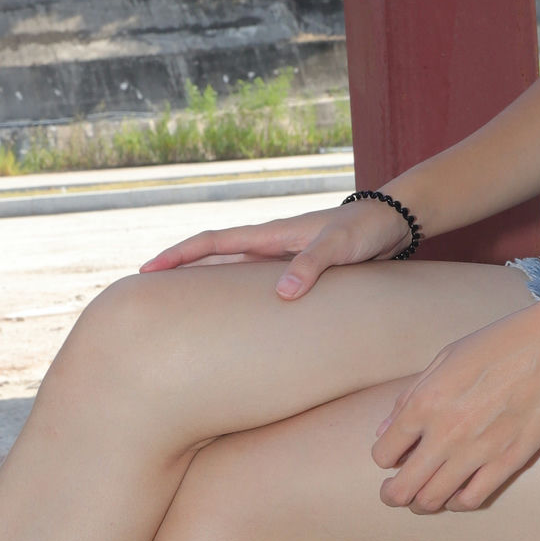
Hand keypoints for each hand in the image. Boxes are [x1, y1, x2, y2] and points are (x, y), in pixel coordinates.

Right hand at [140, 200, 410, 297]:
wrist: (393, 221)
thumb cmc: (366, 230)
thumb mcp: (340, 247)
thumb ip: (312, 265)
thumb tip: (282, 294)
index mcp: (269, 235)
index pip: (211, 242)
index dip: (178, 256)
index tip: (146, 271)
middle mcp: (268, 244)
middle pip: (211, 258)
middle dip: (179, 273)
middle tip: (146, 296)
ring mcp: (279, 257)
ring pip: (229, 271)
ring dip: (204, 285)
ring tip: (179, 312)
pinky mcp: (296, 269)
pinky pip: (253, 284)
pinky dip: (235, 297)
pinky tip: (235, 318)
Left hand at [372, 299, 539, 510]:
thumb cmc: (498, 344)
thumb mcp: (443, 358)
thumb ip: (409, 396)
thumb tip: (384, 431)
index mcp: (425, 403)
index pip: (383, 453)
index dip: (384, 457)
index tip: (392, 455)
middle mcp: (446, 433)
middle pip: (403, 488)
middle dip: (392, 494)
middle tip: (392, 492)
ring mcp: (478, 452)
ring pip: (434, 500)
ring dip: (421, 503)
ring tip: (420, 499)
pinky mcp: (509, 462)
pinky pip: (472, 499)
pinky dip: (457, 503)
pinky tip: (454, 496)